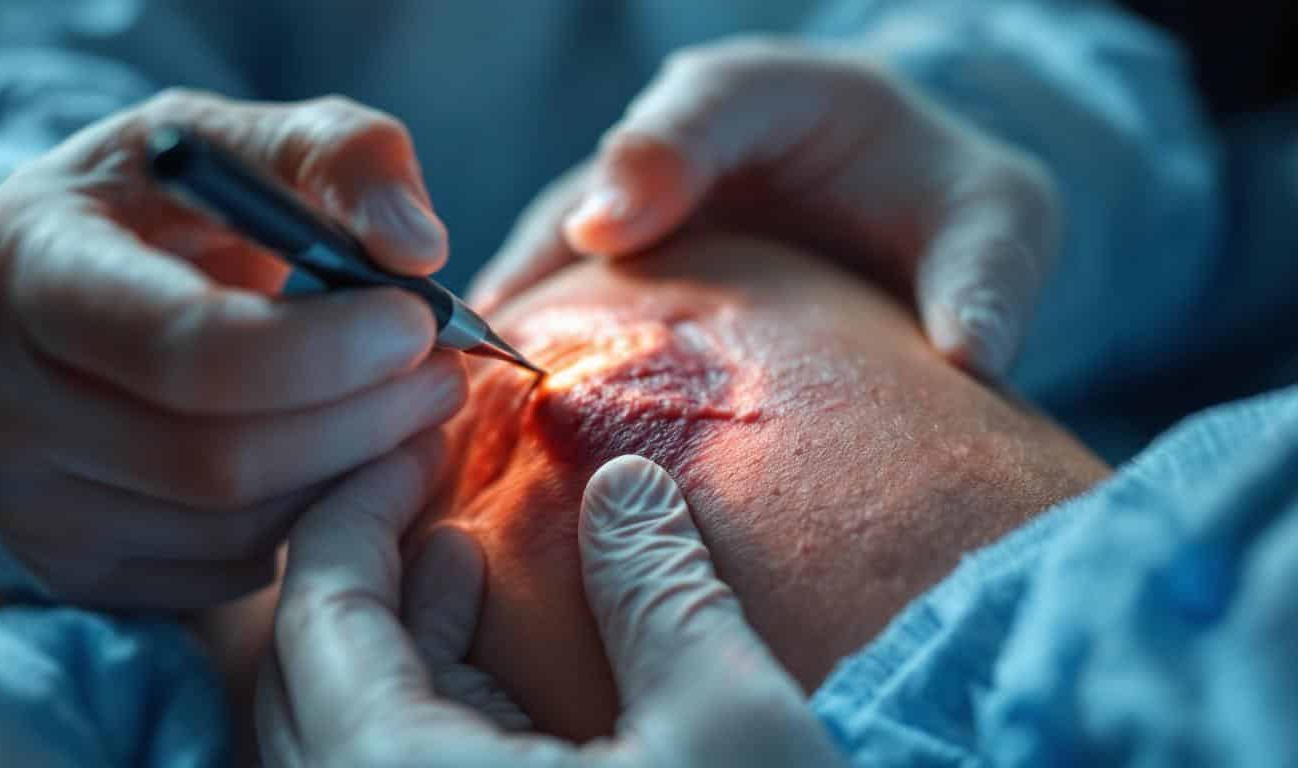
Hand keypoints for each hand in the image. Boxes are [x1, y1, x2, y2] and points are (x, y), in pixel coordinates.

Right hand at [0, 90, 465, 610]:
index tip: (417, 320)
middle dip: (367, 420)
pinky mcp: (71, 563)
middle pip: (222, 460)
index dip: (330, 348)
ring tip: (410, 411)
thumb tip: (419, 249)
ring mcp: (26, 500)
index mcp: (24, 267)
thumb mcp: (237, 139)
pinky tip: (344, 459)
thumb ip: (340, 156)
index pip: (191, 348)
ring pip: (237, 531)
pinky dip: (312, 522)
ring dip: (356, 476)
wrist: (59, 285)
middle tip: (443, 374)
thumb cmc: (162, 206)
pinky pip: (228, 574)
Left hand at [259, 453, 844, 766]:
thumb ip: (662, 590)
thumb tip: (623, 484)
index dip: (362, 502)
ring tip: (454, 543)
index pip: (316, 611)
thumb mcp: (731, 734)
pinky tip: (474, 643)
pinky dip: (417, 700)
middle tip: (434, 475)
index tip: (427, 430)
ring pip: (336, 730)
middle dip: (366, 558)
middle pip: (302, 671)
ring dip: (389, 629)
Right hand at [469, 38, 1057, 376]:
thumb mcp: (1000, 222)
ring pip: (564, 244)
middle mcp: (694, 145)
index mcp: (782, 97)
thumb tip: (968, 352)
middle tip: (505, 319)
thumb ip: (987, 272)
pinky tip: (501, 414)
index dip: (653, 155)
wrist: (915, 230)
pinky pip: (569, 298)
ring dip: (523, 307)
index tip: (608, 226)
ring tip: (472, 382)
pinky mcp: (632, 271)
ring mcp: (651, 209)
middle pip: (602, 179)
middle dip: (555, 246)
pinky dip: (538, 347)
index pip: (709, 101)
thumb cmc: (952, 211)